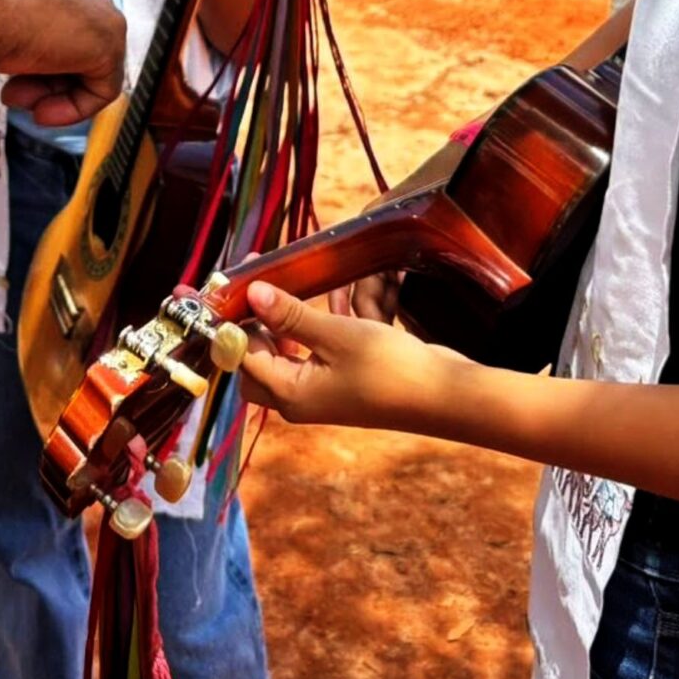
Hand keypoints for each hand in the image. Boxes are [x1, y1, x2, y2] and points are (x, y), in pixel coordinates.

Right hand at [0, 0, 125, 127]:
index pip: (55, 17)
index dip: (29, 53)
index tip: (4, 72)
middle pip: (71, 44)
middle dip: (39, 75)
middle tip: (9, 94)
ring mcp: (99, 12)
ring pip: (85, 67)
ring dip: (48, 92)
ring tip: (16, 100)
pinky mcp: (107, 44)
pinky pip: (101, 89)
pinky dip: (72, 109)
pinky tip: (40, 113)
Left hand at [234, 280, 460, 431]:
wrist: (443, 396)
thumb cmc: (389, 368)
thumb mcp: (337, 335)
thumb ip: (291, 314)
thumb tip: (251, 292)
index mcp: (288, 393)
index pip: (241, 356)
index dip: (234, 319)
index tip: (238, 280)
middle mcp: (298, 397)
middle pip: (256, 360)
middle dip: (254, 323)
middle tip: (259, 286)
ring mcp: (321, 392)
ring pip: (287, 352)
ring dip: (287, 320)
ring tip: (290, 283)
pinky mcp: (342, 380)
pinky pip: (316, 351)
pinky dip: (317, 325)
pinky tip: (335, 295)